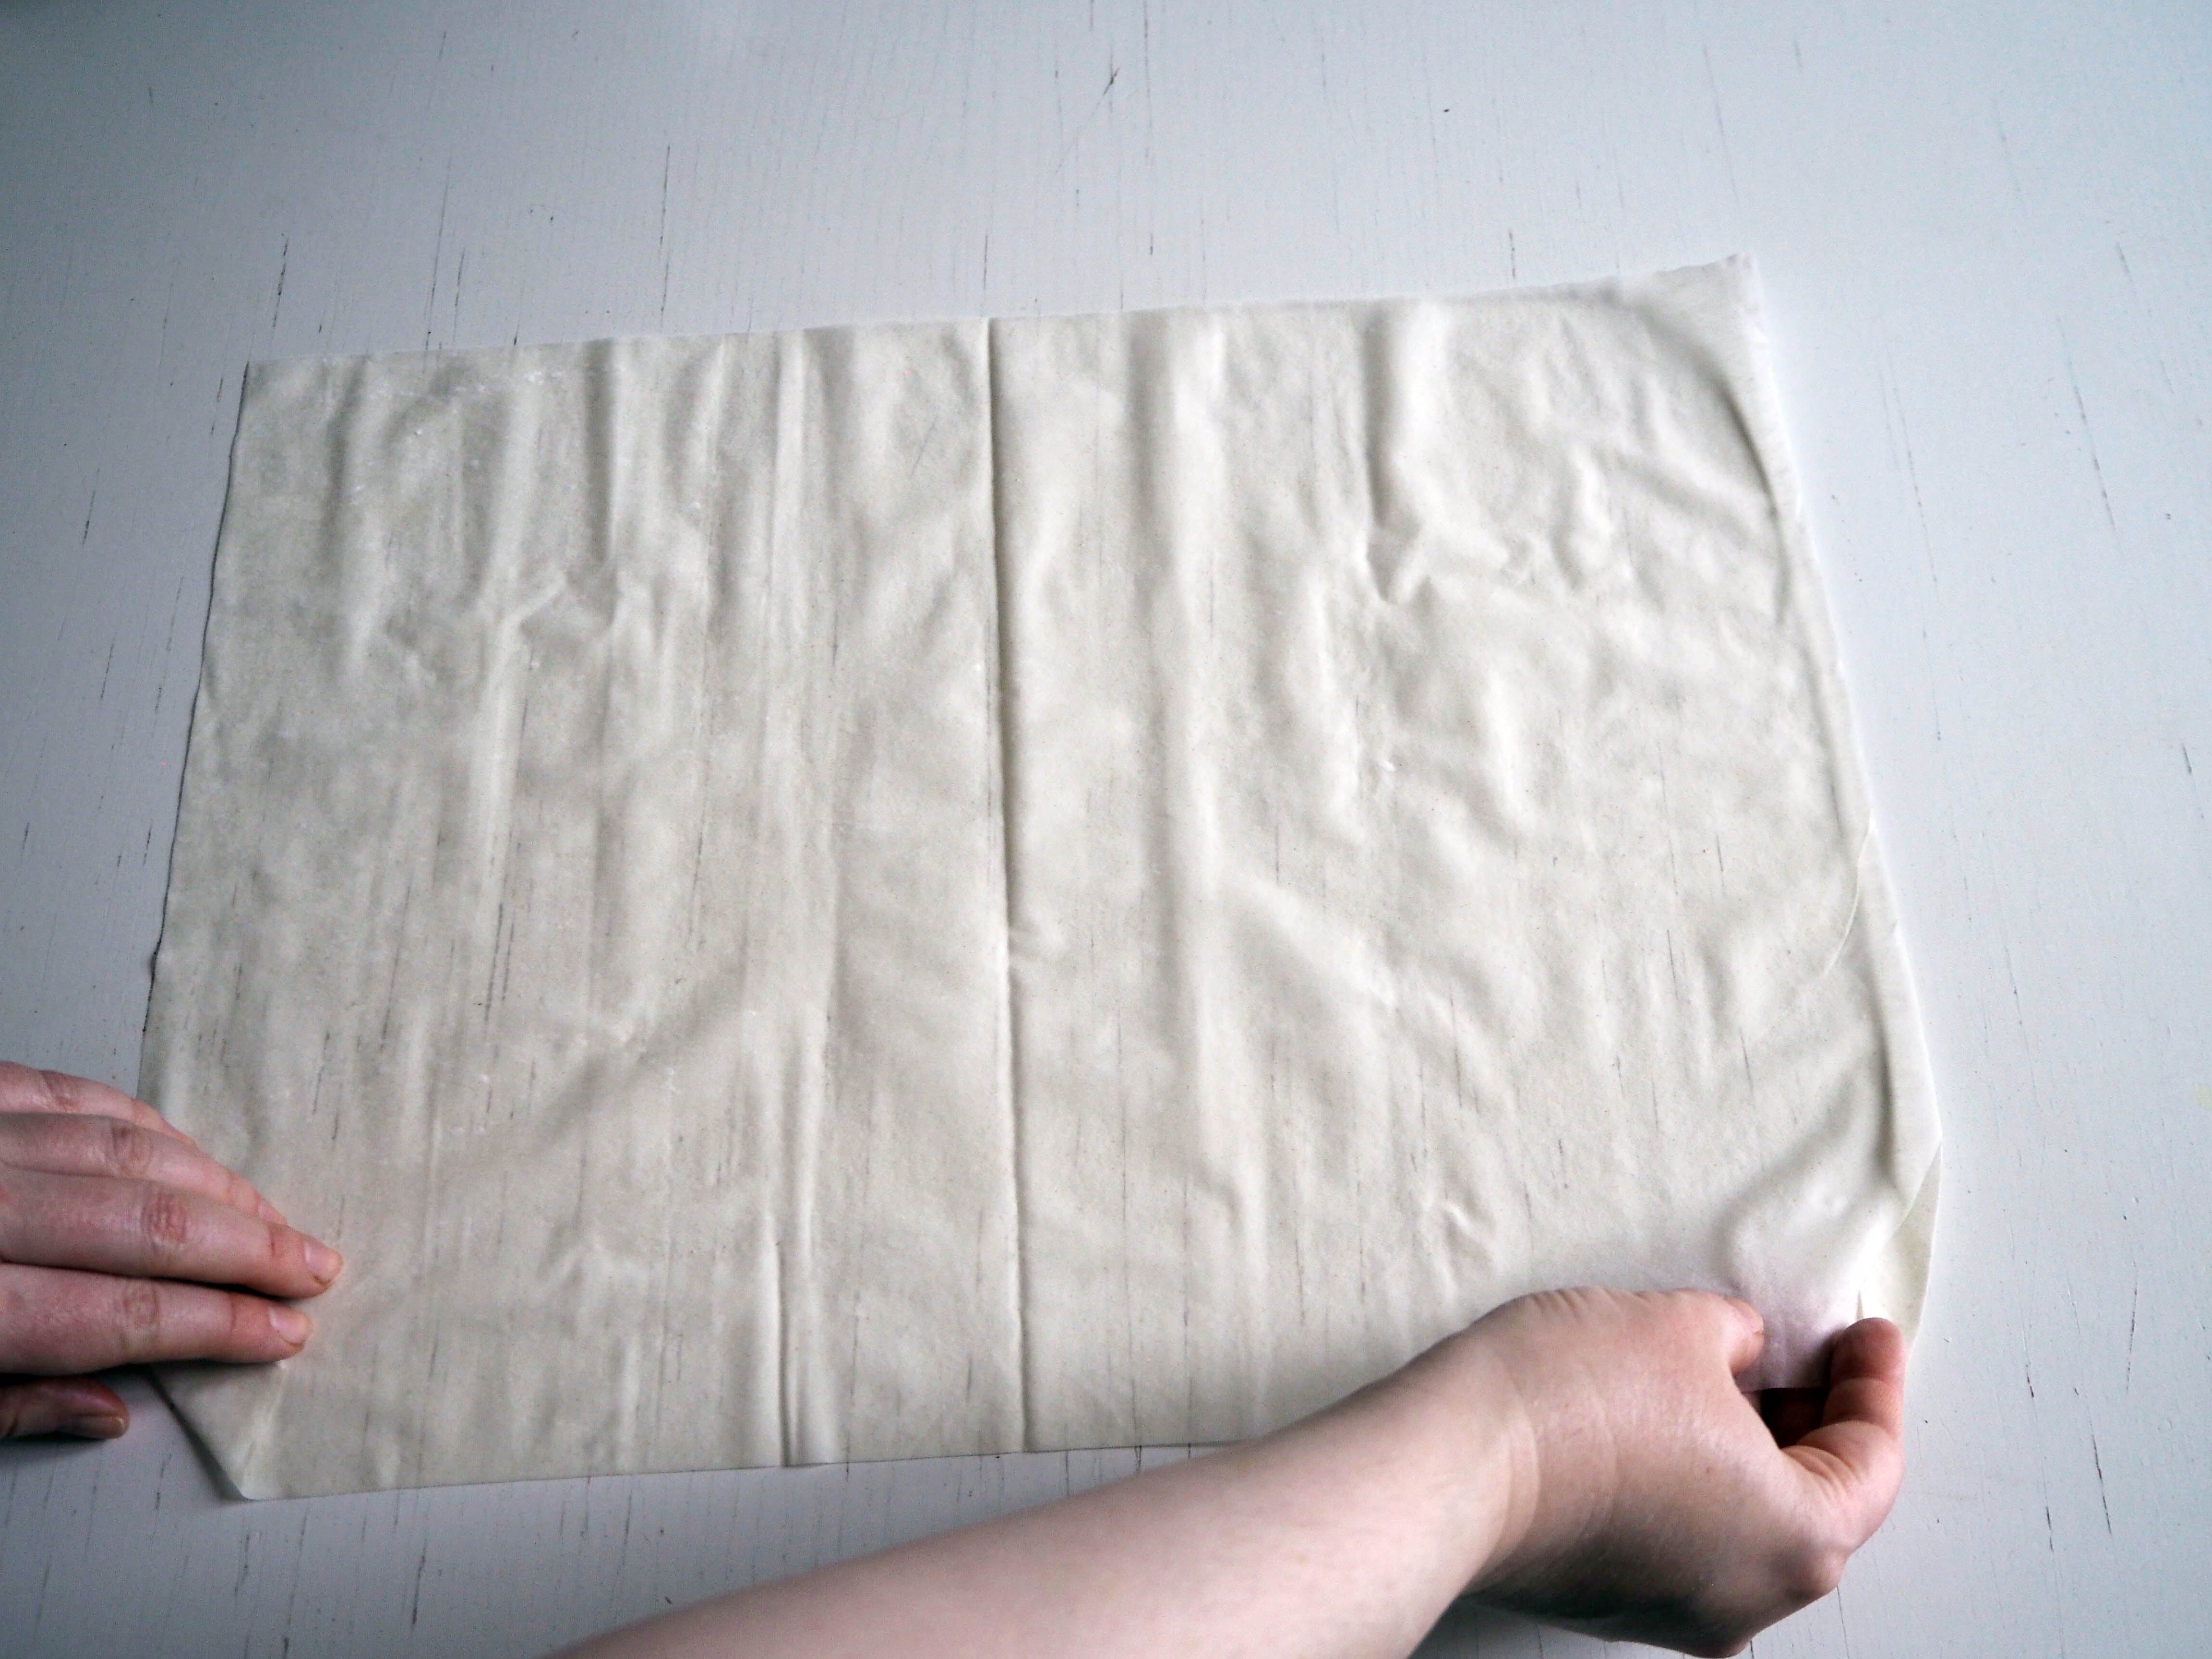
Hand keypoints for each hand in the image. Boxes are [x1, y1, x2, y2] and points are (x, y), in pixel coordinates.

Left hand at [0, 1062, 341, 1439]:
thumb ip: (7, 1406)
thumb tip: (106, 1412)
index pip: (122, 1316)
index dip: (219, 1325)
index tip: (284, 1334)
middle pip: (148, 1226)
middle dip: (250, 1250)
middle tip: (315, 1268)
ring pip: (125, 1153)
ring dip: (215, 1187)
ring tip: (269, 1218)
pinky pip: (74, 1092)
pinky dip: (143, 1124)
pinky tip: (187, 1153)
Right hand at [1458, 1288, 1905, 1655]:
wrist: (1452, 1464)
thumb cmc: (1570, 1406)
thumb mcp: (1681, 1327)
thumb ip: (1737, 1337)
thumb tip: (1739, 1351)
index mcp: (1798, 1540)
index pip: (1872, 1460)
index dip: (1873, 1381)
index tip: (1866, 1336)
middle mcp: (1750, 1597)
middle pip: (1816, 1502)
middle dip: (1813, 1417)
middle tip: (1804, 1349)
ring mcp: (1678, 1610)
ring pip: (1746, 1523)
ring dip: (1749, 1448)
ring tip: (1725, 1371)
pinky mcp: (1614, 1600)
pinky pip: (1686, 1539)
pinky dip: (1694, 1481)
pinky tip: (1664, 1418)